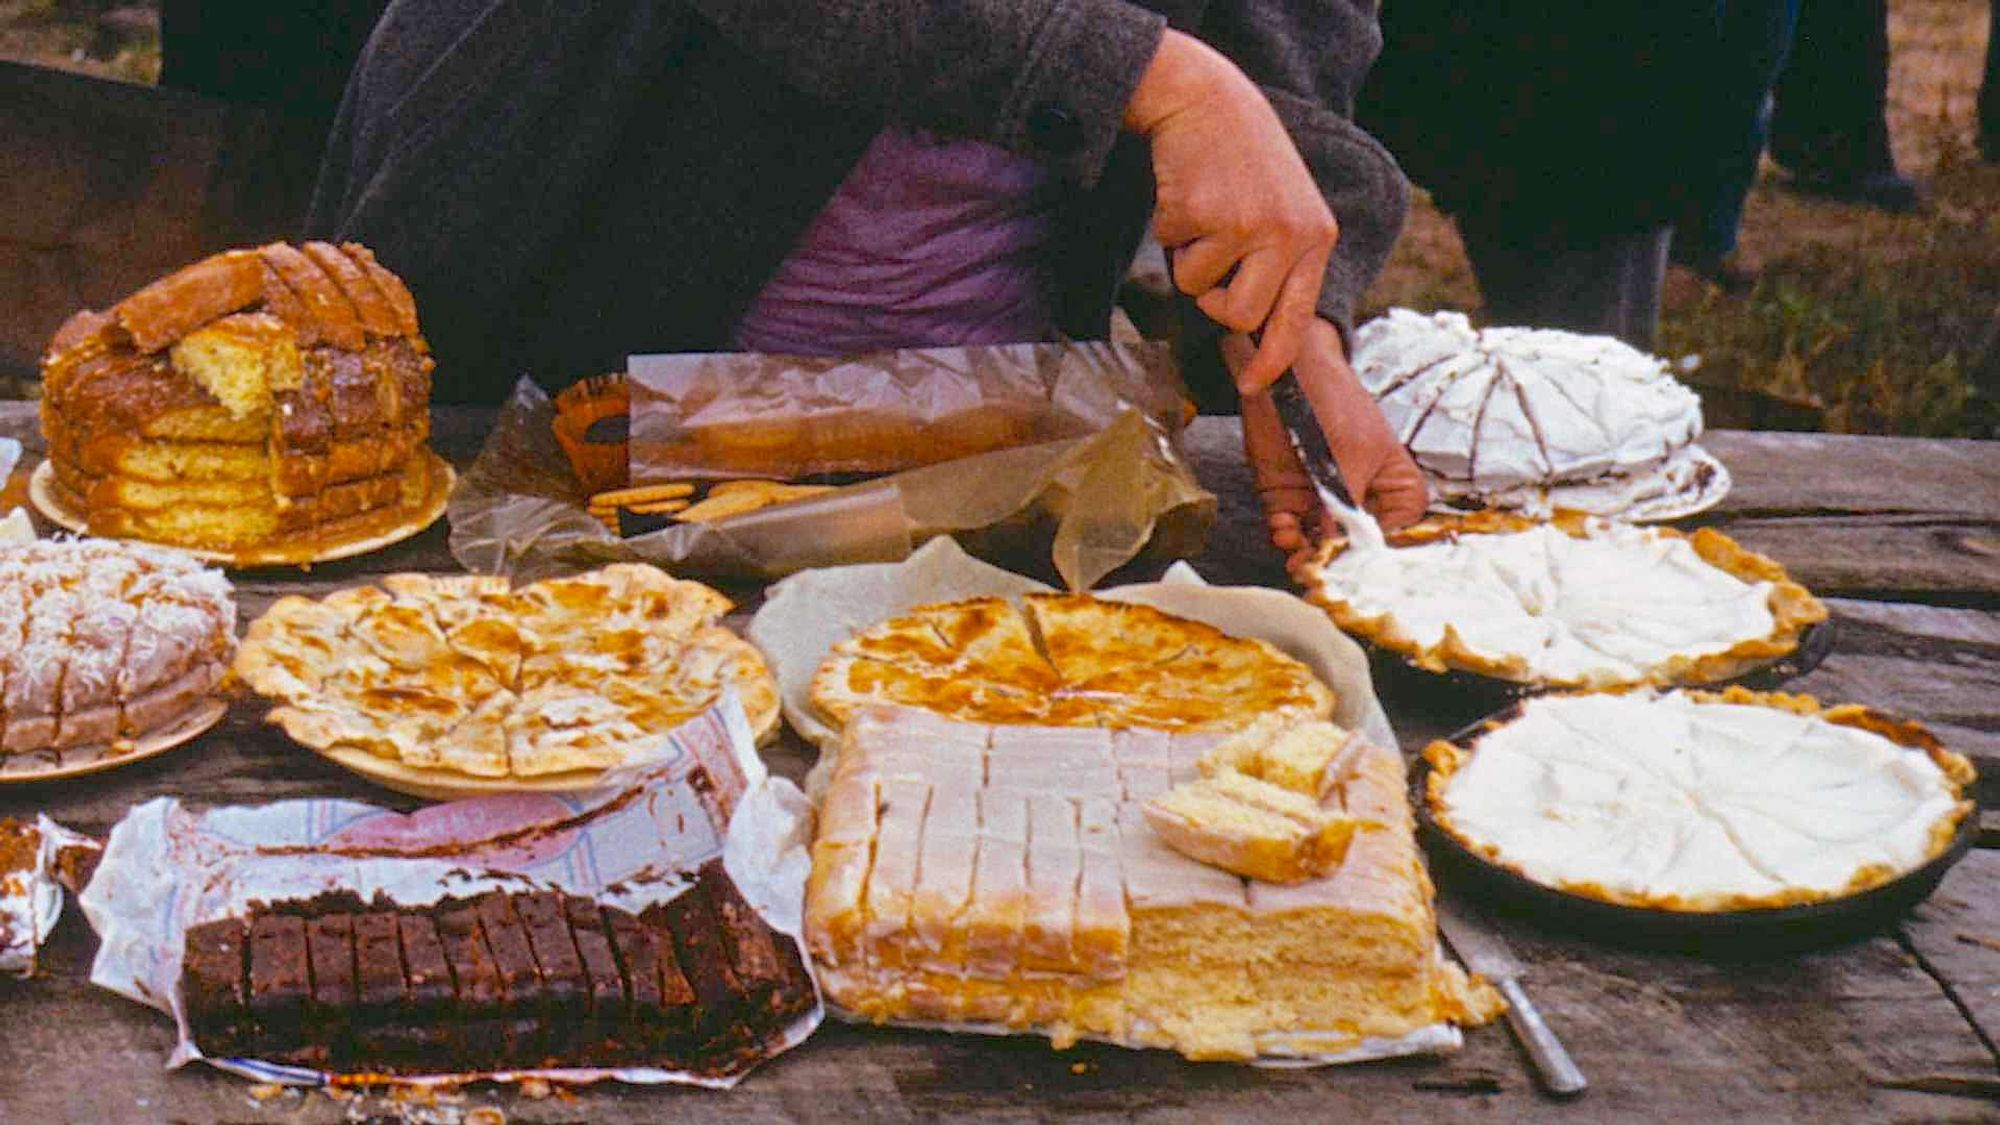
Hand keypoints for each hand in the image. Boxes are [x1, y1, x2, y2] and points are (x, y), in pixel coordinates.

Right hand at [1125, 30, 1336, 391]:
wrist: (1206, 101)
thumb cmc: (1242, 161)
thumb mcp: (1284, 210)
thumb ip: (1280, 264)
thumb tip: (1255, 332)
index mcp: (1316, 238)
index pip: (1296, 318)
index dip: (1272, 360)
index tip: (1254, 386)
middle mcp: (1289, 234)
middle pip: (1242, 317)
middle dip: (1214, 303)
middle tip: (1210, 263)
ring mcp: (1248, 224)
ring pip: (1200, 289)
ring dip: (1188, 262)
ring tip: (1203, 217)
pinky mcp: (1205, 214)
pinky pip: (1173, 254)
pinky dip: (1169, 231)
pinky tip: (1187, 195)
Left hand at [1228, 319, 1427, 567]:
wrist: (1282, 371)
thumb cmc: (1332, 399)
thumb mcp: (1349, 452)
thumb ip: (1346, 502)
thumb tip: (1339, 546)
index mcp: (1394, 486)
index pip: (1398, 532)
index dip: (1380, 552)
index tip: (1360, 562)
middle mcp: (1359, 500)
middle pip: (1354, 547)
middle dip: (1336, 558)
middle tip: (1320, 566)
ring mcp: (1322, 502)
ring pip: (1318, 545)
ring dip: (1306, 551)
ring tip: (1296, 547)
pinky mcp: (1288, 499)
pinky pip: (1289, 531)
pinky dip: (1284, 535)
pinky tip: (1282, 526)